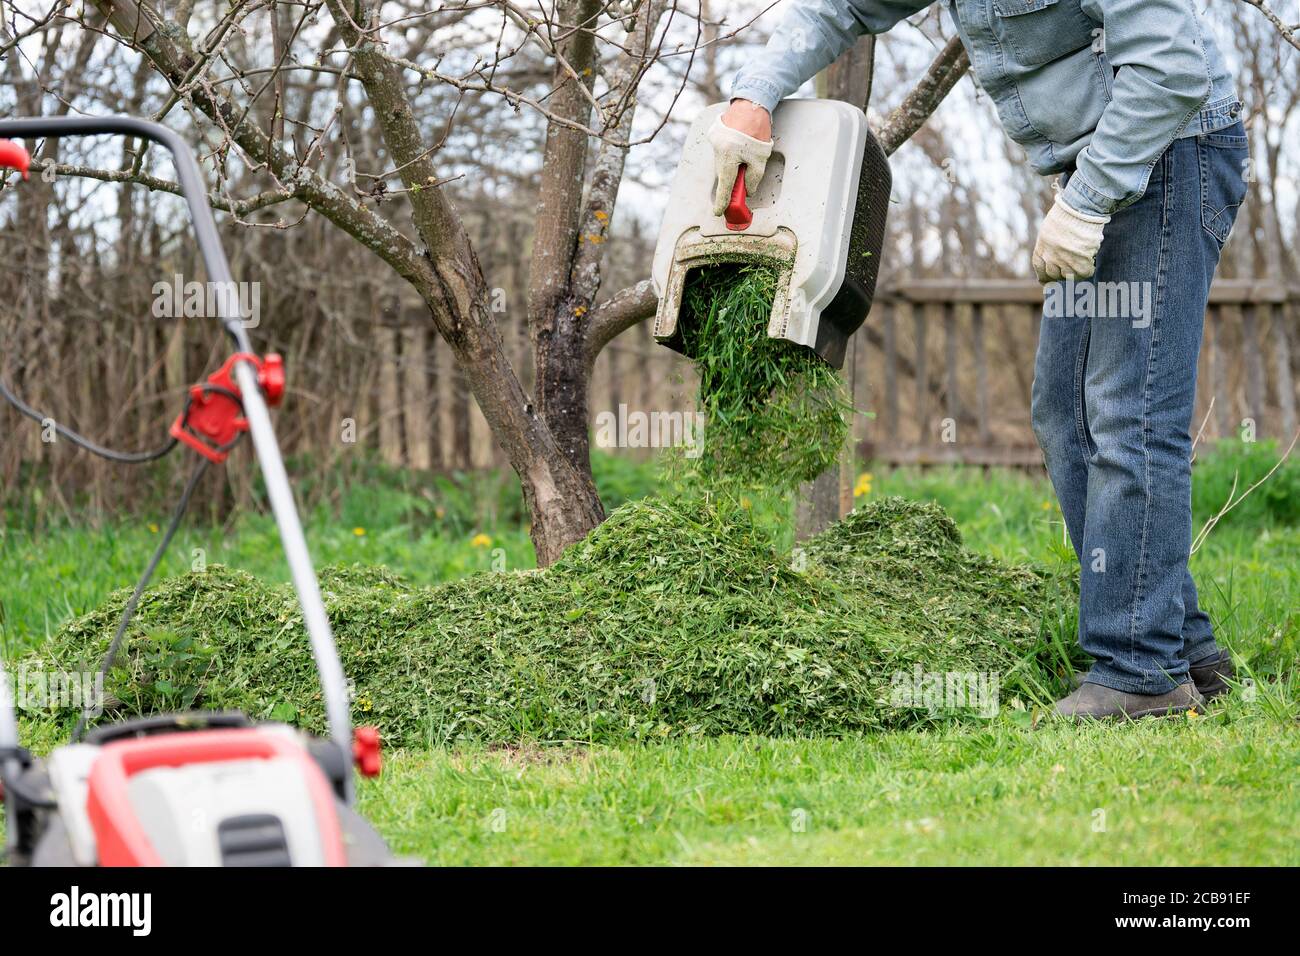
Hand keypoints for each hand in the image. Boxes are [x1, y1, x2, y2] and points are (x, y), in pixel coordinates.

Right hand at [709, 100, 772, 216]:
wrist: (751, 104)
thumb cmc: (757, 130)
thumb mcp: (760, 159)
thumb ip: (753, 179)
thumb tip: (747, 190)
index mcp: (728, 158)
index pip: (725, 186)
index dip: (722, 201)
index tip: (719, 212)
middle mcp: (718, 152)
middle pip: (723, 175)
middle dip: (733, 181)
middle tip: (744, 186)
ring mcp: (714, 143)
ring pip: (722, 164)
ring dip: (733, 166)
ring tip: (746, 156)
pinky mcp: (714, 136)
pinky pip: (721, 153)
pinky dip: (729, 156)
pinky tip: (739, 148)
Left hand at [1031, 193, 1109, 281]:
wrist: (1078, 207)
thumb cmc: (1066, 214)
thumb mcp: (1050, 229)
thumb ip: (1050, 244)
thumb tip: (1056, 259)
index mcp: (1041, 247)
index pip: (1039, 268)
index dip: (1044, 277)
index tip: (1048, 282)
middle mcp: (1050, 256)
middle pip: (1054, 274)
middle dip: (1062, 273)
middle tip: (1070, 267)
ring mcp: (1064, 259)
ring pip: (1069, 276)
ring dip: (1076, 272)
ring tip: (1082, 263)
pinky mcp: (1080, 258)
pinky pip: (1084, 272)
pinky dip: (1088, 269)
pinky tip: (1091, 262)